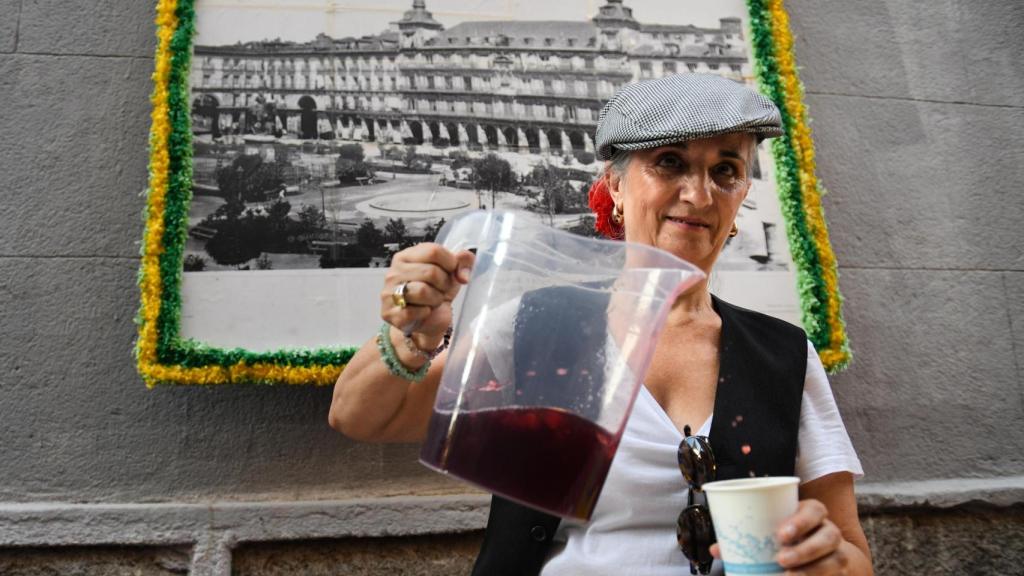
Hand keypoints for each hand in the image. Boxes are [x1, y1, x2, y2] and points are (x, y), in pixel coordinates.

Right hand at [381, 243, 473, 347]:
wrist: (427, 320)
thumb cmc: (436, 291)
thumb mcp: (452, 272)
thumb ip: (464, 261)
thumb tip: (462, 273)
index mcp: (407, 256)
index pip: (433, 251)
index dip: (450, 263)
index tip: (452, 272)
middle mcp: (394, 272)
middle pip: (430, 272)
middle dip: (444, 284)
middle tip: (441, 290)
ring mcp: (389, 293)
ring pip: (422, 291)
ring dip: (435, 299)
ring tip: (433, 300)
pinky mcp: (390, 313)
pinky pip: (415, 311)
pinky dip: (425, 313)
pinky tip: (424, 311)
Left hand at [709, 499, 850, 574]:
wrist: (828, 554)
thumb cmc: (793, 536)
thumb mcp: (775, 530)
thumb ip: (749, 537)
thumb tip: (716, 549)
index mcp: (812, 514)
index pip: (814, 510)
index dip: (801, 521)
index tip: (781, 534)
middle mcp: (829, 531)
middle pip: (829, 536)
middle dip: (805, 548)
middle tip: (781, 559)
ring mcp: (838, 553)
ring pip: (834, 560)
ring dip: (811, 570)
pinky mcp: (840, 572)